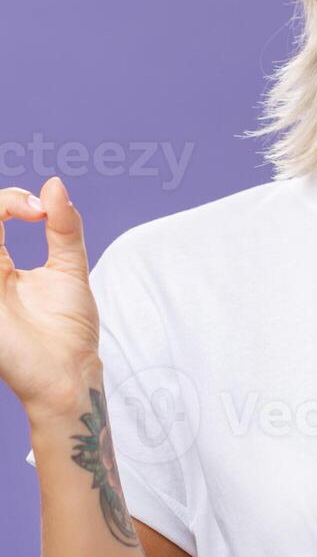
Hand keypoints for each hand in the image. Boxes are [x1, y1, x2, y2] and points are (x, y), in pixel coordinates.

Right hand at [0, 178, 101, 420]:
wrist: (69, 372)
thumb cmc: (68, 329)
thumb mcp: (69, 268)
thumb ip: (63, 228)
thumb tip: (54, 184)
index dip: (9, 199)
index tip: (42, 210)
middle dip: (0, 202)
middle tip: (33, 210)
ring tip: (25, 214)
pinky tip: (10, 239)